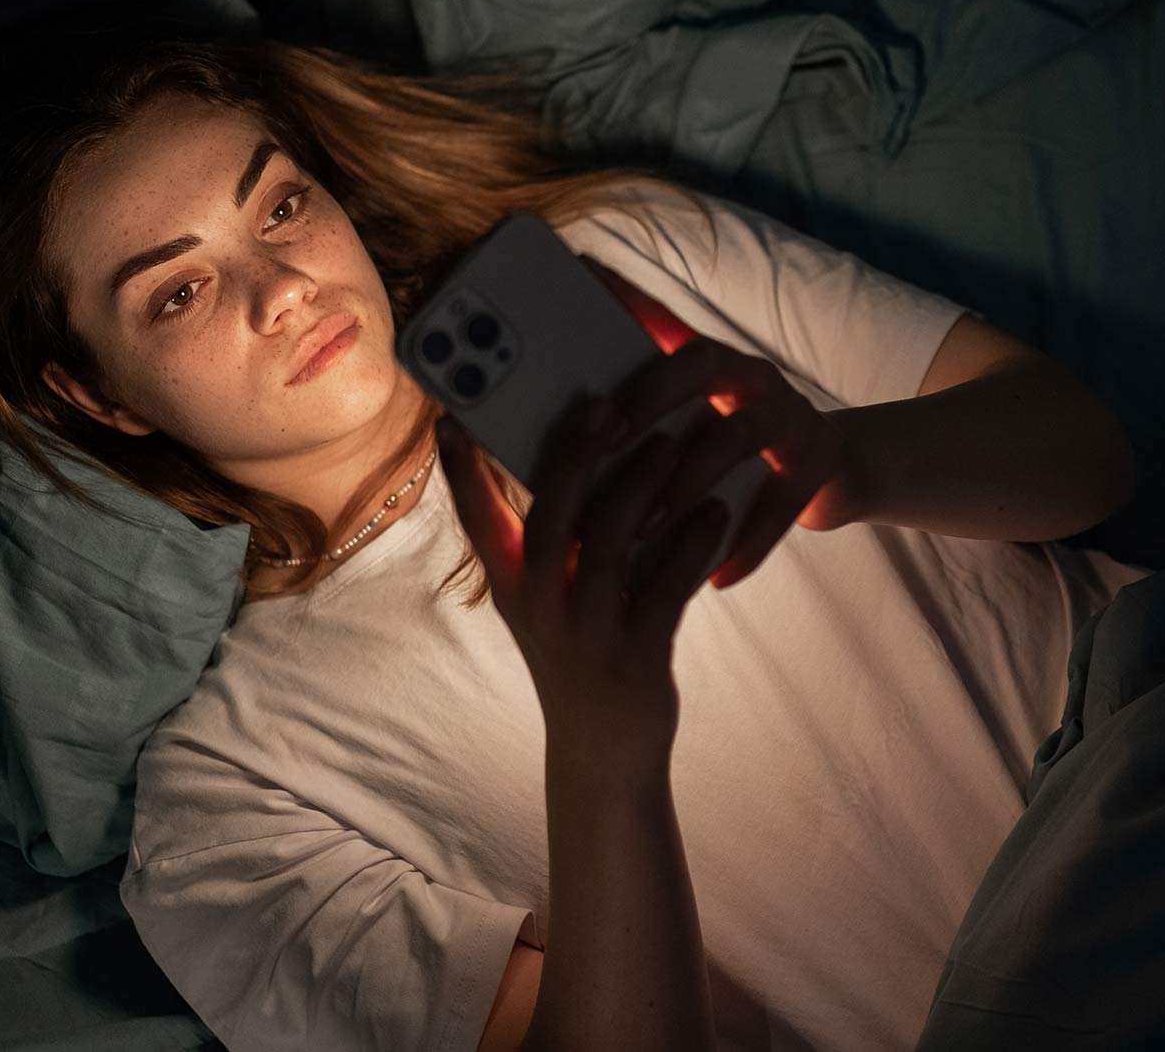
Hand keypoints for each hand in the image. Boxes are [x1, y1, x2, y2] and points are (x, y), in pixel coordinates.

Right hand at [437, 396, 731, 754]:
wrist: (604, 757)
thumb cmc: (581, 658)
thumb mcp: (550, 605)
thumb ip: (558, 545)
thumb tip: (585, 461)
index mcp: (514, 590)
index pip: (477, 523)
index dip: (461, 472)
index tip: (449, 418)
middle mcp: (541, 609)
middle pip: (551, 519)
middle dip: (575, 457)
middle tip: (604, 406)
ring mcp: (587, 635)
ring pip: (609, 547)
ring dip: (642, 488)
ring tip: (673, 445)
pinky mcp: (637, 657)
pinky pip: (666, 590)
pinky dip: (692, 547)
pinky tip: (715, 514)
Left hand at [580, 256, 866, 588]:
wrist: (831, 476)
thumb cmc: (731, 462)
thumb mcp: (690, 437)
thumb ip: (637, 434)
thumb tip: (552, 461)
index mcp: (710, 361)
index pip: (662, 329)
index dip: (619, 338)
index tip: (579, 383)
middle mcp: (752, 374)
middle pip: (701, 365)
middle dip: (650, 401)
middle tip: (605, 446)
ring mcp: (792, 414)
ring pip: (736, 435)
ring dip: (686, 482)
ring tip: (645, 530)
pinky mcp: (821, 462)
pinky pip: (780, 502)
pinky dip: (747, 544)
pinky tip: (717, 580)